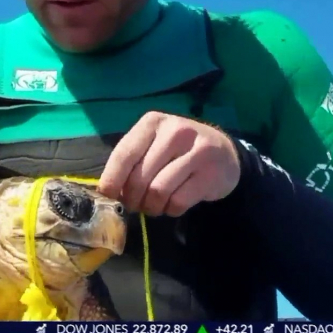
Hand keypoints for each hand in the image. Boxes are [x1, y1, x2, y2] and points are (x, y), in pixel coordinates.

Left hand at [99, 111, 240, 216]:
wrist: (224, 154)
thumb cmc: (178, 151)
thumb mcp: (153, 145)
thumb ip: (131, 161)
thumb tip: (108, 191)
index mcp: (153, 122)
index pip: (124, 154)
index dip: (112, 180)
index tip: (107, 196)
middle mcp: (175, 132)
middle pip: (140, 177)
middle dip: (133, 198)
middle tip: (136, 205)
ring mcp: (196, 151)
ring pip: (158, 191)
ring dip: (152, 206)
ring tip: (155, 205)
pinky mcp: (211, 173)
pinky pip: (178, 202)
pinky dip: (171, 209)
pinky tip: (174, 203)